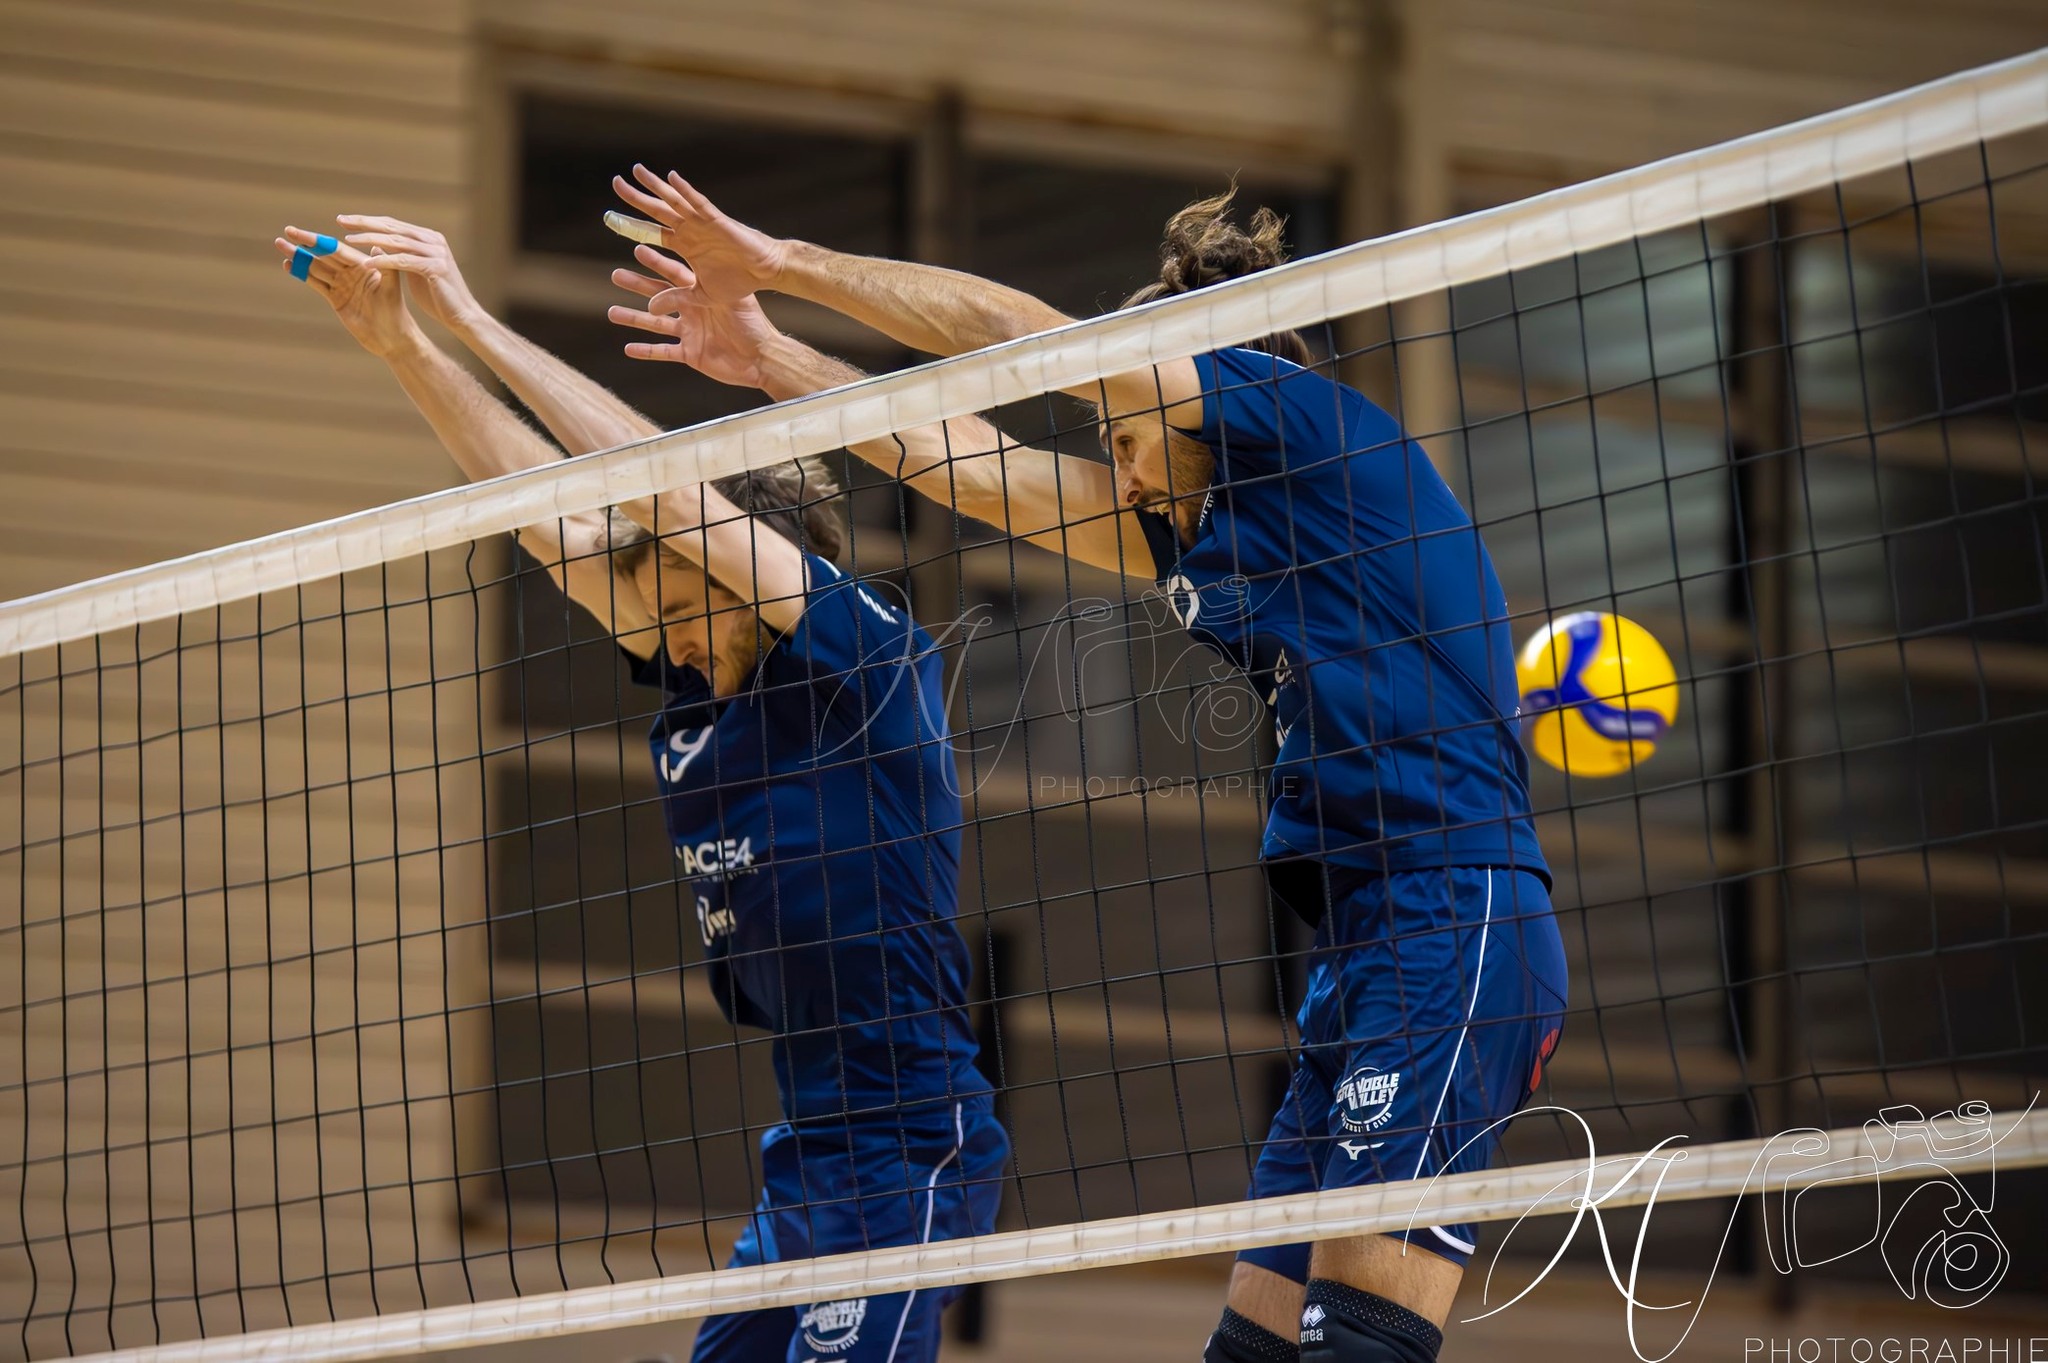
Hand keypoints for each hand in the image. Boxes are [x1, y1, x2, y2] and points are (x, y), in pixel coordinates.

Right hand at [275, 226, 420, 357]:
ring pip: (317, 267)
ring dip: (299, 257)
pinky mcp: (336, 298)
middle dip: (305, 243)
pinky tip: (289, 265)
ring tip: (281, 245)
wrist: (391, 338)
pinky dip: (303, 274)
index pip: (337, 249)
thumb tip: (378, 244)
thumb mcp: (392, 288)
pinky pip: (316, 283)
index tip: (302, 232)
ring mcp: (342, 284)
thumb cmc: (396, 313)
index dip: (319, 241)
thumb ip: (385, 267)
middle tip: (286, 232)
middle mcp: (351, 272)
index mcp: (364, 265)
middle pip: (324, 255)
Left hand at [332, 216, 481, 331]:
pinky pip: (404, 261)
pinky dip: (385, 260)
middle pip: (393, 227)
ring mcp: (436, 253)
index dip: (368, 221)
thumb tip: (380, 245)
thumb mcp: (416, 270)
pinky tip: (367, 262)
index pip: (393, 224)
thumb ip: (402, 255)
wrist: (462, 315)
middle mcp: (433, 240)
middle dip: (364, 223)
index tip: (345, 220)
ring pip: (397, 241)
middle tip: (341, 220)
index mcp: (428, 238)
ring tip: (349, 240)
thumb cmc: (438, 296)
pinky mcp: (436, 268)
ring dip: (370, 239)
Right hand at [608, 245, 784, 387]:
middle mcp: (691, 311)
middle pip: (658, 295)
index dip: (657, 263)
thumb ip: (709, 291)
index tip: (638, 248)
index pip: (675, 275)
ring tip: (611, 312)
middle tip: (615, 275)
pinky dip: (646, 351)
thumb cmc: (754, 325)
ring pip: (654, 325)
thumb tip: (687, 279)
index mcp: (702, 295)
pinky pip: (663, 353)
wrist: (763, 357)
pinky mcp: (689, 354)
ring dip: (633, 318)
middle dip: (637, 285)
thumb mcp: (733, 301)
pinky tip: (627, 348)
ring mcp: (689, 333)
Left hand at [611, 166, 785, 306]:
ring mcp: (702, 223)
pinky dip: (686, 191)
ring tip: (636, 171)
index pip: (652, 232)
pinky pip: (699, 204)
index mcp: (685, 246)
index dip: (632, 225)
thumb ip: (676, 298)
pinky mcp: (718, 221)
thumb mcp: (700, 296)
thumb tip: (650, 309)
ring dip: (656, 186)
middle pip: (656, 211)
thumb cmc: (738, 282)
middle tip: (615, 183)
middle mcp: (690, 230)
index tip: (611, 219)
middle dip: (636, 197)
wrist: (765, 273)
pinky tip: (672, 179)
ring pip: (673, 201)